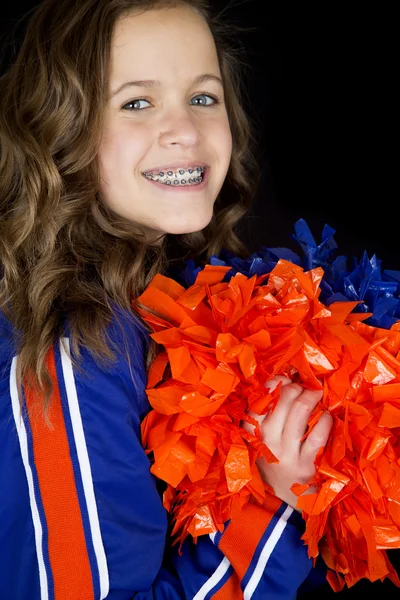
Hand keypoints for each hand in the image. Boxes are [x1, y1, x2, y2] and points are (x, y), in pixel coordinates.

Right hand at [243, 376, 332, 511]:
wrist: (282, 495)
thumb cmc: (272, 455)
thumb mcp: (261, 434)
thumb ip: (269, 409)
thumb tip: (289, 376)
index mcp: (252, 429)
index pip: (261, 395)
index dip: (278, 380)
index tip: (288, 379)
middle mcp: (266, 439)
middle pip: (284, 397)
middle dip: (299, 386)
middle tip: (306, 386)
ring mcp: (286, 452)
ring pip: (301, 410)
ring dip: (313, 396)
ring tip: (317, 394)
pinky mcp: (306, 464)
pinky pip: (318, 434)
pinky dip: (326, 419)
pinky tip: (327, 416)